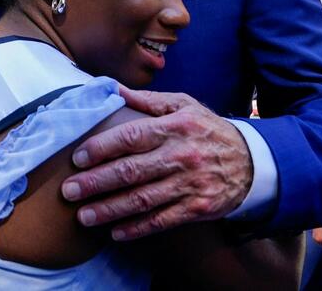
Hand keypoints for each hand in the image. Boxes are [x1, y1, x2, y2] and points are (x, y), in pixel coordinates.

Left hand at [61, 87, 251, 240]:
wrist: (252, 161)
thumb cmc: (208, 129)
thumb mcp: (184, 105)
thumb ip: (148, 100)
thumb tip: (113, 89)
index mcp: (176, 127)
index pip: (132, 136)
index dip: (102, 147)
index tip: (78, 157)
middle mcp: (182, 156)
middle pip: (132, 171)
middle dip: (97, 182)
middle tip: (69, 191)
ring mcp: (190, 184)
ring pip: (143, 200)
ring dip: (110, 209)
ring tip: (84, 215)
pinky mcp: (198, 207)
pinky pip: (162, 220)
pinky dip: (138, 228)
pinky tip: (116, 232)